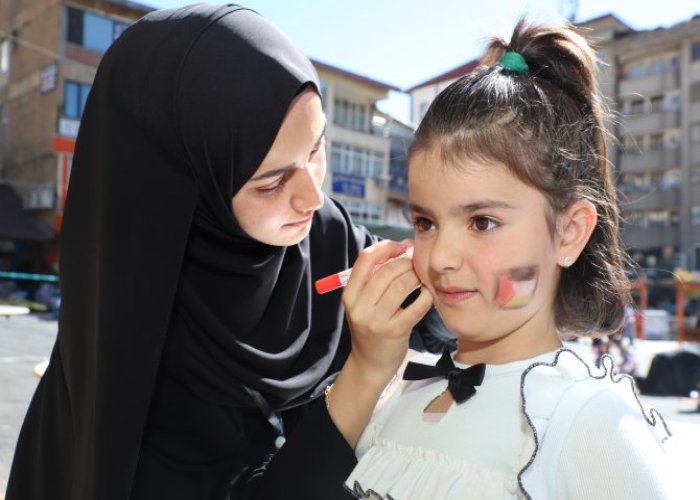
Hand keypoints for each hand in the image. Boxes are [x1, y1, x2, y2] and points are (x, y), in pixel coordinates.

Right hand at [342, 240, 433, 384]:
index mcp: (350, 296)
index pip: (364, 260)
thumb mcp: (362, 303)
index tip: (399, 247)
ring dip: (415, 276)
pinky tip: (428, 292)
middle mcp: (360, 308)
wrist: (370, 364)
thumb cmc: (371, 327)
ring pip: (400, 286)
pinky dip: (426, 296)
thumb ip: (374, 278)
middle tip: (415, 261)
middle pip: (385, 272)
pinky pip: (416, 307)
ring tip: (420, 276)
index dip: (385, 248)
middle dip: (404, 262)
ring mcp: (377, 321)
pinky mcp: (395, 332)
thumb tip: (402, 248)